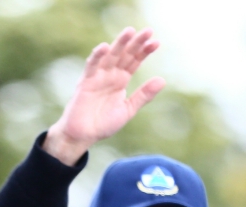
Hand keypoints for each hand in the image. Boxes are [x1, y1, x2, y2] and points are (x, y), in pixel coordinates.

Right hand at [44, 27, 165, 165]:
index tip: (156, 43)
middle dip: (136, 43)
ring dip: (119, 44)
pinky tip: (105, 47)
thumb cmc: (103, 124)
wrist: (82, 136)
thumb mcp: (128, 109)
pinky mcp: (85, 83)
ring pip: (110, 56)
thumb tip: (162, 80)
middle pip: (124, 54)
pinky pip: (91, 67)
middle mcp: (110, 75)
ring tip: (130, 31)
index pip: (134, 61)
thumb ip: (143, 95)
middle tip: (148, 30)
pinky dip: (96, 57)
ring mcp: (97, 77)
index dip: (144, 51)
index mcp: (120, 80)